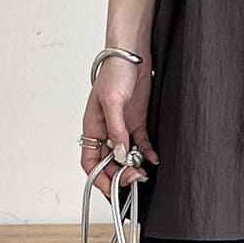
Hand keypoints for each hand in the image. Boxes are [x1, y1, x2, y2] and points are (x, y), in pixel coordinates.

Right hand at [81, 57, 160, 199]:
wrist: (133, 54)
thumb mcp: (113, 102)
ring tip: (143, 172)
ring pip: (124, 156)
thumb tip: (118, 154)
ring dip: (132, 166)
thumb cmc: (115, 71)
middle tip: (133, 178)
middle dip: (119, 175)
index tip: (111, 188)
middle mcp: (105, 130)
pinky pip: (140, 144)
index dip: (98, 177)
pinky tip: (152, 159)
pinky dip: (146, 154)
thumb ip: (116, 131)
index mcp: (92, 127)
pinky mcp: (136, 121)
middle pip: (108, 163)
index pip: (90, 162)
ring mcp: (122, 126)